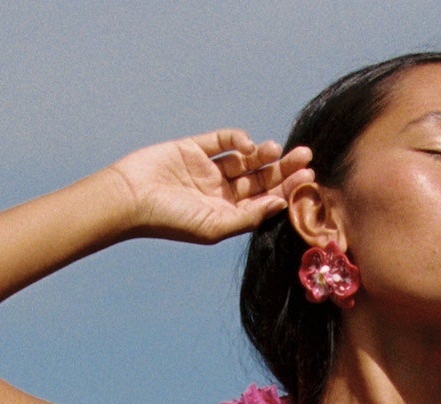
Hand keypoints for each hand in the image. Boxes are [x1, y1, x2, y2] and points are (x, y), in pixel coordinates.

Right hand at [106, 129, 311, 246]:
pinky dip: (237, 139)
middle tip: (306, 156)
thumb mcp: (214, 226)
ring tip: (277, 149)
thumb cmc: (171, 220)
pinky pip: (222, 141)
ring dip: (262, 154)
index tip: (308, 180)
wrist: (131, 198)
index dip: (286, 190)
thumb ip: (247, 217)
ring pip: (244, 160)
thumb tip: (279, 204)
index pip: (264, 201)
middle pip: (259, 179)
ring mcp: (207, 170)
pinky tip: (246, 144)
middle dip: (283, 169)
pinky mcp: (194, 149)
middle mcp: (220, 193)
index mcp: (227, 215)